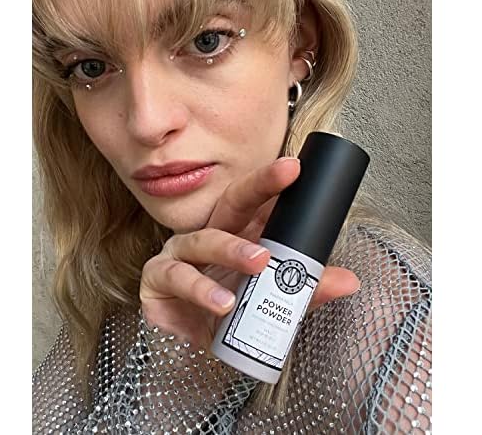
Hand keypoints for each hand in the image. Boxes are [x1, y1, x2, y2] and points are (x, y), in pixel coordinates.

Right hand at [140, 157, 359, 348]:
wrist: (190, 341)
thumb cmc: (230, 308)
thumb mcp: (270, 299)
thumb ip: (305, 289)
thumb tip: (350, 281)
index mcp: (237, 233)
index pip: (255, 201)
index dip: (272, 182)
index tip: (296, 167)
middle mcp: (208, 235)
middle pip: (230, 202)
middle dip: (256, 187)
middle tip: (285, 176)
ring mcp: (180, 254)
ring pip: (204, 240)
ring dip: (231, 249)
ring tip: (259, 262)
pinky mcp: (158, 279)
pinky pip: (177, 278)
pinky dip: (201, 290)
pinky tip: (222, 304)